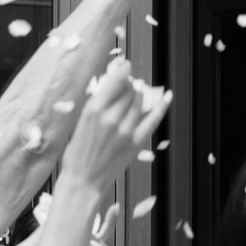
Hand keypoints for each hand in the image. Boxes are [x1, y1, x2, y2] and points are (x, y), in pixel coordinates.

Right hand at [62, 61, 169, 198]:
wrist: (83, 181)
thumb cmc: (78, 152)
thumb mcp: (81, 122)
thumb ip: (98, 104)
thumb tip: (115, 85)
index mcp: (93, 110)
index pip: (115, 82)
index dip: (123, 70)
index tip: (126, 64)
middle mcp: (111, 118)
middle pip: (129, 91)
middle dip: (130, 84)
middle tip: (128, 84)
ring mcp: (126, 131)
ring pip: (139, 102)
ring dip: (140, 94)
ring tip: (136, 91)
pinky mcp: (136, 142)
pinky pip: (153, 119)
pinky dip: (162, 106)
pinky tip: (167, 95)